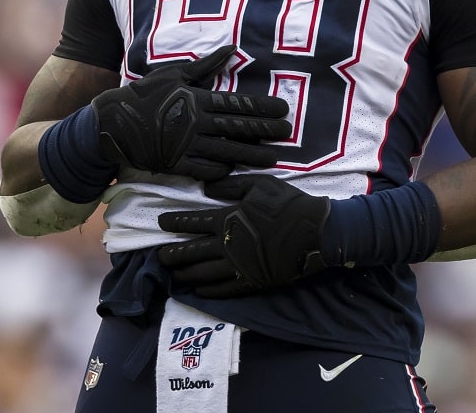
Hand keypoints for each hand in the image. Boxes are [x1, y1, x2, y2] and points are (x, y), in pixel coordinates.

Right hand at [91, 45, 290, 180]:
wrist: (112, 123)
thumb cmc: (145, 95)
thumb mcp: (174, 74)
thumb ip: (206, 65)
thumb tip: (233, 49)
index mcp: (195, 99)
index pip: (236, 104)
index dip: (262, 108)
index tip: (282, 110)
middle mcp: (194, 123)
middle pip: (237, 128)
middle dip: (265, 131)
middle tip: (287, 133)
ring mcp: (185, 146)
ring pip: (227, 152)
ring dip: (252, 155)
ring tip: (273, 158)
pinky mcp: (176, 165)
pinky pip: (205, 170)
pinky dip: (222, 172)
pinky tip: (237, 171)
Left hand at [158, 174, 329, 296]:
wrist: (316, 233)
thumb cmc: (288, 205)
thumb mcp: (261, 184)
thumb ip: (233, 185)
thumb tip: (208, 187)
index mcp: (228, 218)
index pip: (193, 221)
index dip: (175, 222)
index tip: (161, 222)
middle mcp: (227, 244)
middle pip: (191, 251)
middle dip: (172, 254)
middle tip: (158, 256)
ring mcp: (238, 266)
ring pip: (203, 272)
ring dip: (185, 273)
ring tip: (173, 275)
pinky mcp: (250, 281)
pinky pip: (223, 289)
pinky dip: (207, 290)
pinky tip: (198, 290)